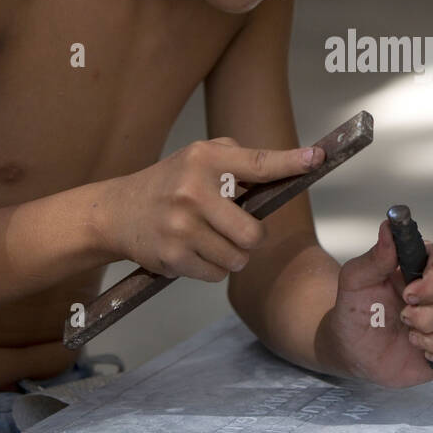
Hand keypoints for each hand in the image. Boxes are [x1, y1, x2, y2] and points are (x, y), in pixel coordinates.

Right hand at [98, 138, 322, 280]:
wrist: (116, 212)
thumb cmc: (169, 183)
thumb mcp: (198, 158)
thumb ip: (238, 161)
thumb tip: (286, 168)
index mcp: (205, 159)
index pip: (258, 163)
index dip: (291, 163)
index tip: (316, 158)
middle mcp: (193, 190)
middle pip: (254, 233)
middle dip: (251, 237)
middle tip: (236, 229)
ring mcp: (181, 226)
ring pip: (238, 258)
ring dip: (231, 255)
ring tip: (208, 238)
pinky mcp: (172, 256)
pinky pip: (216, 274)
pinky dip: (211, 268)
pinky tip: (192, 250)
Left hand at [320, 219, 432, 387]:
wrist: (357, 350)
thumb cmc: (358, 310)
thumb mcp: (356, 281)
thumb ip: (375, 257)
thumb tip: (388, 226)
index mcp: (427, 263)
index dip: (432, 281)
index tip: (407, 295)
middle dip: (425, 317)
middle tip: (402, 318)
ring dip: (432, 339)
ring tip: (411, 338)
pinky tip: (428, 355)